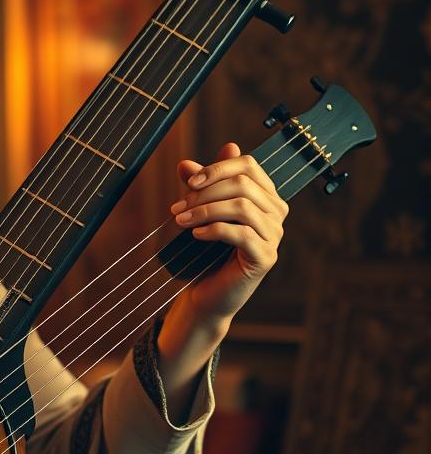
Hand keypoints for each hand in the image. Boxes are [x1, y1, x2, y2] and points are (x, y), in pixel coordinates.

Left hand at [167, 141, 288, 327]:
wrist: (208, 290)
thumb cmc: (206, 248)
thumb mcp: (201, 211)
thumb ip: (198, 187)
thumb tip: (184, 163)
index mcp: (265, 195)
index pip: (248, 165)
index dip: (217, 168)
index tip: (188, 181)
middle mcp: (276, 212)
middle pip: (243, 185)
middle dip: (205, 193)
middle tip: (177, 208)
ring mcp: (275, 235)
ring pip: (242, 207)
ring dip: (205, 210)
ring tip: (181, 221)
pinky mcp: (266, 256)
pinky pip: (241, 234)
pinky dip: (214, 229)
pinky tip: (196, 234)